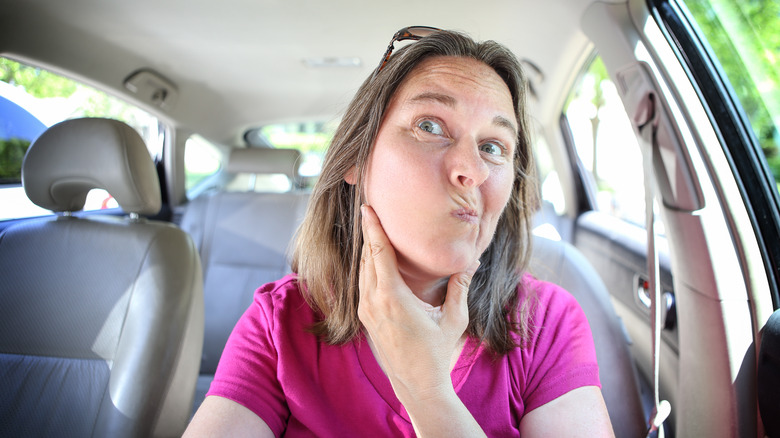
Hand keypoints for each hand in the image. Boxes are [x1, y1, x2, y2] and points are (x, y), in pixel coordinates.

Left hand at [357, 204, 478, 403]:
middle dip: (369, 233)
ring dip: (368, 250)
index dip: (373, 228)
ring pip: (362, 271)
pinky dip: (368, 267)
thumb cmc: (437, 351)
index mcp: (393, 297)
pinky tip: (375, 259)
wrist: (417, 384)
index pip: (378, 253)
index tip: (367, 208)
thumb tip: (472, 262)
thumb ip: (460, 287)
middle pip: (367, 257)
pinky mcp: (366, 318)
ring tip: (373, 229)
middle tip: (371, 210)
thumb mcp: (454, 319)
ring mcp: (366, 311)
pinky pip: (363, 284)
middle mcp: (374, 301)